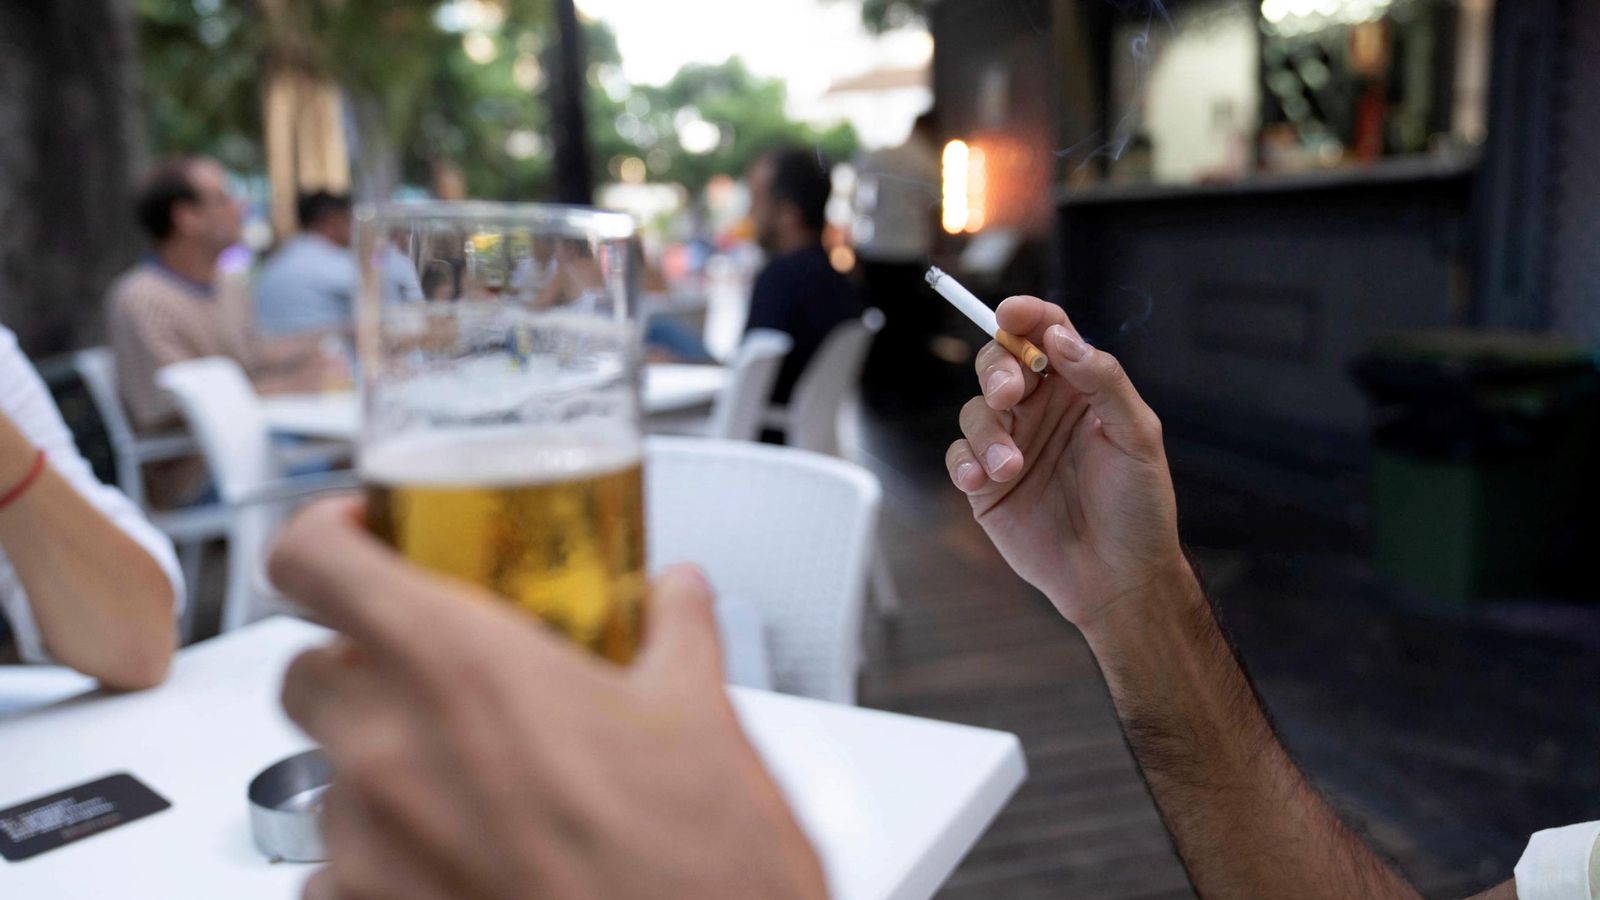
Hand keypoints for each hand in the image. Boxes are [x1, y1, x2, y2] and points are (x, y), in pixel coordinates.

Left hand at [271, 500, 826, 899]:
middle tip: (432, 677)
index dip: (321, 537)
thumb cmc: (695, 866)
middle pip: (304, 673)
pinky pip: (332, 875)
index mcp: (461, 668)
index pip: (312, 563)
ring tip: (471, 786)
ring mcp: (366, 848)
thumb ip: (678, 633)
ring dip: (380, 769)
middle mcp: (390, 752)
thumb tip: (678, 594)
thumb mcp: (703, 720)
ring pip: (325, 778)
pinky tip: (457, 860)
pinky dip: (380, 862)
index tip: (358, 540)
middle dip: (356, 665)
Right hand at [945, 296, 1186, 627]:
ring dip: (987, 432)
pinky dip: (964, 462)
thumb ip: (1102, 381)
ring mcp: (1010, 446)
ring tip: (1011, 468)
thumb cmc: (1138, 507)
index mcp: (1079, 389)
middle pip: (1000, 362)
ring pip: (976, 410)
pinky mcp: (985, 484)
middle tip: (1012, 395)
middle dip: (998, 370)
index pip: (1046, 334)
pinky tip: (982, 480)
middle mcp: (1041, 411)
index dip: (1027, 315)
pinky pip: (959, 456)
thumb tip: (1061, 338)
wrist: (1118, 577)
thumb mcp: (1137, 436)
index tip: (1011, 312)